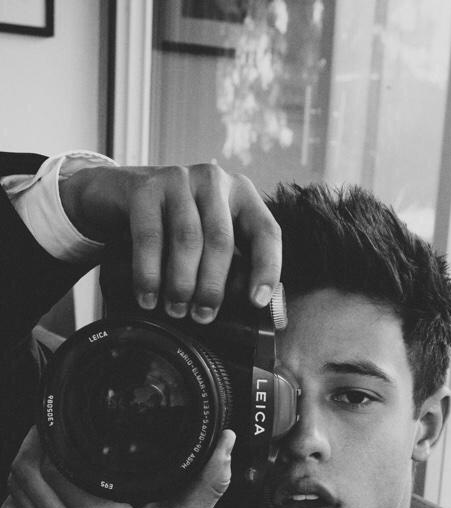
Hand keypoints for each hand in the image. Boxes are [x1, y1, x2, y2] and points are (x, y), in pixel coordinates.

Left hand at [0, 428, 235, 507]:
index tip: (64, 420)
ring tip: (40, 454)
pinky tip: (35, 492)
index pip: (58, 467)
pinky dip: (17, 502)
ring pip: (15, 498)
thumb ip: (207, 482)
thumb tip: (225, 444)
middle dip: (32, 445)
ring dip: (21, 471)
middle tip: (49, 429)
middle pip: (26, 476)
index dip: (53, 436)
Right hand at [59, 163, 280, 321]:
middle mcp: (214, 181)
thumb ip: (231, 264)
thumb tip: (252, 304)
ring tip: (176, 310)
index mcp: (241, 194)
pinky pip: (151, 237)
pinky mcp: (145, 188)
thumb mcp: (208, 239)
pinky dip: (149, 273)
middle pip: (221, 240)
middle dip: (213, 285)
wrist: (116, 193)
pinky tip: (148, 297)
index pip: (266, 232)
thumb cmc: (173, 226)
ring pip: (187, 239)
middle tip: (203, 316)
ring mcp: (179, 180)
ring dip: (182, 282)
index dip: (266, 268)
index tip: (256, 302)